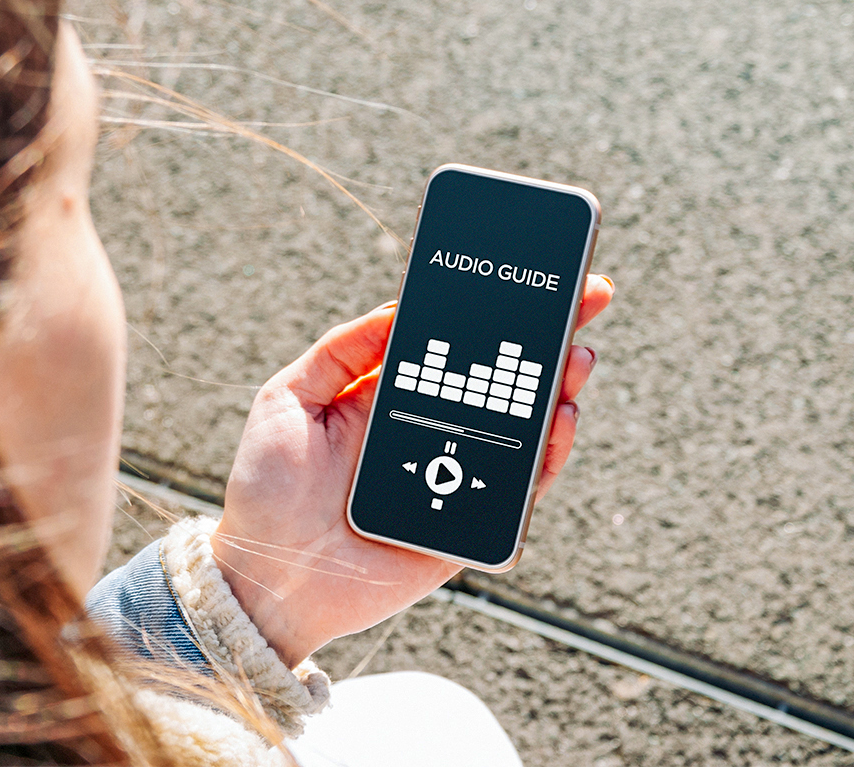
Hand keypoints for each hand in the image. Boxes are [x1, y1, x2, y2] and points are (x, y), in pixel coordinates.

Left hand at [211, 275, 613, 665]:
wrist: (265, 577)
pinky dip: (549, 454)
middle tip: (587, 298)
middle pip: (505, 378)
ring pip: (526, 428)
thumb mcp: (287, 399)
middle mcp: (433, 430)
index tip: (533, 276)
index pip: (456, 344)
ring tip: (576, 357)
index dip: (495, 311)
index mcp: (393, 395)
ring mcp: (457, 474)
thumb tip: (397, 307)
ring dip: (560, 389)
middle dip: (550, 337)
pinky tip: (558, 419)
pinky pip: (523, 487)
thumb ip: (340, 350)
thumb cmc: (267, 490)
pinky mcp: (471, 524)